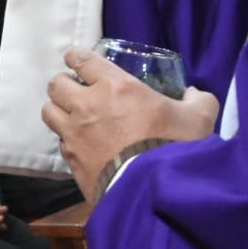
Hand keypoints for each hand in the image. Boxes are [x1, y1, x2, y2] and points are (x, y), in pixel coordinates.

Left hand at [43, 48, 218, 200]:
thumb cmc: (175, 147)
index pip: (81, 60)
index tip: (77, 61)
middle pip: (57, 84)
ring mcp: (75, 133)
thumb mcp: (199, 119)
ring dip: (58, 110)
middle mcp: (88, 105)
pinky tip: (80, 145)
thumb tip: (195, 94)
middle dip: (64, 85)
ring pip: (48, 111)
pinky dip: (66, 140)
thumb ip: (199, 102)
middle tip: (77, 91)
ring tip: (72, 116)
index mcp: (116, 87)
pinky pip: (60, 141)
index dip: (76, 57)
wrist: (152, 191)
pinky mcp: (71, 159)